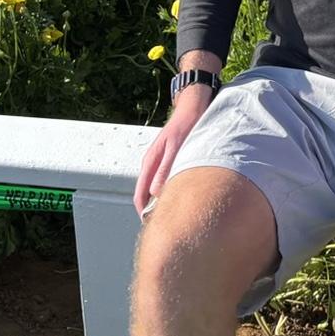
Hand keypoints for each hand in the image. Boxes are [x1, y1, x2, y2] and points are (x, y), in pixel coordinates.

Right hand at [133, 85, 213, 217]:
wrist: (194, 107)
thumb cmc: (186, 125)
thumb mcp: (176, 147)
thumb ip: (166, 169)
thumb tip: (156, 193)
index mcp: (150, 163)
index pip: (140, 197)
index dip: (145, 214)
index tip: (155, 228)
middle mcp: (152, 165)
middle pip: (147, 196)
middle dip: (155, 211)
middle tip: (169, 225)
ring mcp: (160, 163)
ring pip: (157, 190)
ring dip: (164, 202)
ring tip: (178, 215)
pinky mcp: (170, 160)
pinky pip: (166, 182)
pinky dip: (171, 192)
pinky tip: (184, 196)